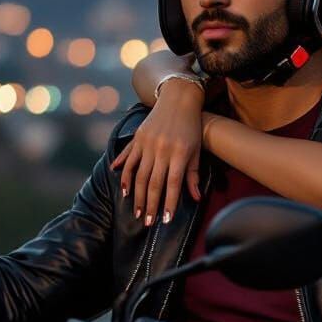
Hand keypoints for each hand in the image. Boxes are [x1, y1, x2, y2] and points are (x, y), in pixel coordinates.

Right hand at [111, 78, 204, 224]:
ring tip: (137, 212)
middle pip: (153, 182)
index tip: (165, 220)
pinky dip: (125, 174)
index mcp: (179, 153)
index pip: (173, 184)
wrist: (178, 100)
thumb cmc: (191, 128)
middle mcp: (161, 149)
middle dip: (150, 204)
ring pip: (139, 175)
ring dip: (137, 196)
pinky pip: (129, 159)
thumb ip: (193, 175)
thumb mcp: (196, 151)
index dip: (168, 203)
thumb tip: (196, 198)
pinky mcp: (138, 138)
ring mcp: (147, 143)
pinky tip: (124, 189)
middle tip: (147, 222)